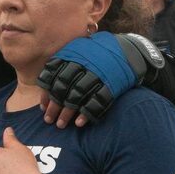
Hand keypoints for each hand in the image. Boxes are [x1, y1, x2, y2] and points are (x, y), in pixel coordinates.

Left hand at [38, 33, 163, 126]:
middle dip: (54, 106)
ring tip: (61, 125)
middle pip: (62, 88)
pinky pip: (96, 102)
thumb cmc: (100, 52)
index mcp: (73, 54)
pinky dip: (87, 114)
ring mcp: (98, 75)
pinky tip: (80, 123)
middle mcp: (83, 64)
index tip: (43, 106)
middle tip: (49, 120)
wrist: (131, 50)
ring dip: (67, 113)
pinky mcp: (111, 85)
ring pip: (77, 96)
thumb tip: (47, 82)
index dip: (46, 92)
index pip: (52, 74)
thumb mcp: (81, 49)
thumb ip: (64, 61)